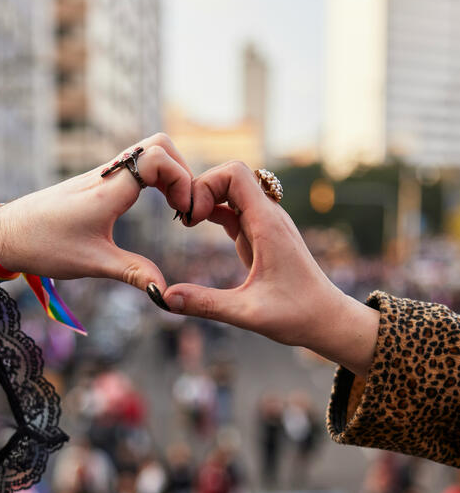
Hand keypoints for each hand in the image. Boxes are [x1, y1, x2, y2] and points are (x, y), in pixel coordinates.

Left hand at [0, 133, 192, 291]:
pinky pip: (135, 164)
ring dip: (169, 173)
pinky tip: (154, 202)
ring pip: (146, 151)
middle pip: (159, 144)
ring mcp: (102, 175)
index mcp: (109, 190)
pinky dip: (154, 177)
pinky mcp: (97, 181)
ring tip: (174, 206)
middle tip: (183, 206)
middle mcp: (108, 174)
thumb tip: (165, 291)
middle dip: (182, 170)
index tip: (183, 212)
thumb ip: (133, 273)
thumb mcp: (93, 263)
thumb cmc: (45, 245)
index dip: (181, 179)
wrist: (6, 234)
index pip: (157, 158)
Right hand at [163, 161, 378, 375]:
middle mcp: (268, 216)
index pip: (235, 173)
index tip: (191, 218)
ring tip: (187, 223)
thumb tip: (165, 298)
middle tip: (184, 220)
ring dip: (207, 198)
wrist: (327, 318)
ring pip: (232, 189)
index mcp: (267, 225)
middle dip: (202, 188)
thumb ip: (206, 304)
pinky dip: (214, 210)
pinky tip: (198, 227)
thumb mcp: (248, 313)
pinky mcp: (261, 234)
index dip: (207, 184)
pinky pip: (234, 208)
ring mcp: (266, 223)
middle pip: (230, 175)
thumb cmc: (297, 315)